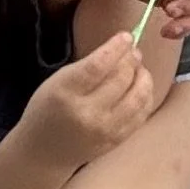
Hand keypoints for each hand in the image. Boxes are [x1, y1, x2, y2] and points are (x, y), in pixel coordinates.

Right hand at [19, 31, 158, 168]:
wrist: (43, 152)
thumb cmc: (48, 110)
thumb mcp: (57, 82)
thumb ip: (87, 66)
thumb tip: (124, 49)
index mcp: (66, 93)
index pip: (98, 65)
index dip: (116, 48)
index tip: (126, 36)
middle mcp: (87, 113)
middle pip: (122, 78)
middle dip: (132, 60)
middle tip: (133, 51)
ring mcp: (105, 129)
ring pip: (138, 96)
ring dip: (143, 76)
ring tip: (138, 68)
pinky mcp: (117, 140)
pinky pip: (142, 113)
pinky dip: (146, 95)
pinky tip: (140, 87)